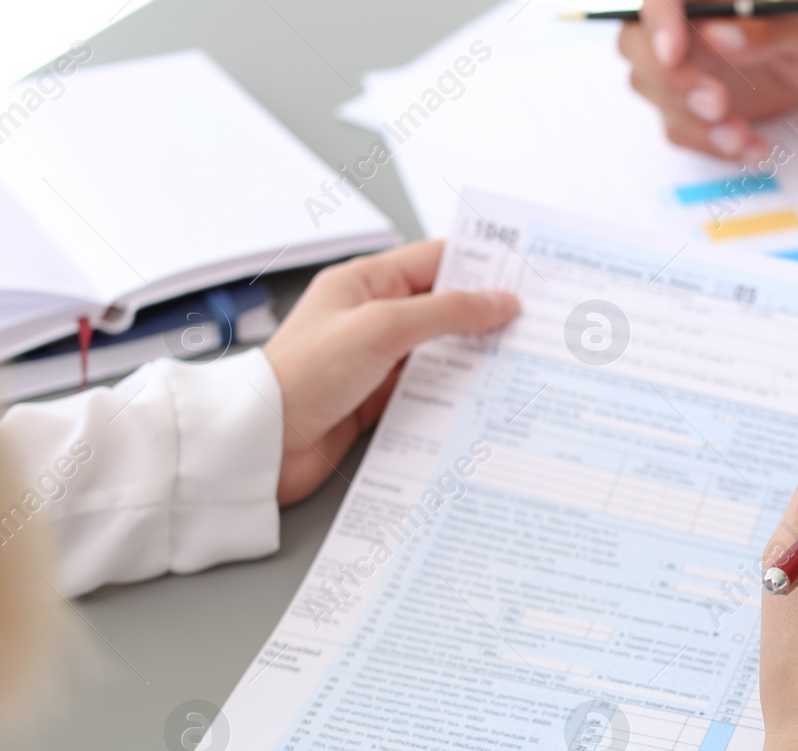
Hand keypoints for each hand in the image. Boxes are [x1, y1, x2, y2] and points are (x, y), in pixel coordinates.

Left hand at [264, 240, 517, 505]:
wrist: (265, 443)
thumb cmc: (304, 375)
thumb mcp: (382, 328)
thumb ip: (445, 312)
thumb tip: (498, 302)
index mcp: (364, 284)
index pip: (433, 261)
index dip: (478, 265)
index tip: (522, 274)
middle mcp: (371, 318)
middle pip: (442, 307)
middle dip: (485, 314)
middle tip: (532, 321)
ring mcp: (377, 361)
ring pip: (441, 351)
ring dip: (474, 357)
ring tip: (518, 360)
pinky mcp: (380, 400)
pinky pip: (430, 389)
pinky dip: (457, 393)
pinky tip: (483, 397)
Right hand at [618, 0, 797, 161]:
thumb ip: (768, 31)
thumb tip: (720, 36)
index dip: (659, 20)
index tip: (674, 53)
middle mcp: (683, 19)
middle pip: (637, 42)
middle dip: (672, 80)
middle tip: (716, 104)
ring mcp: (681, 61)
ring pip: (651, 88)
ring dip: (693, 120)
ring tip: (742, 136)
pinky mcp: (687, 101)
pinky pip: (678, 125)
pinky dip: (710, 143)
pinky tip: (750, 146)